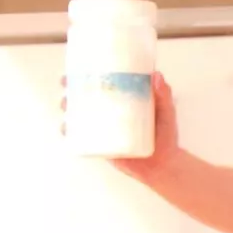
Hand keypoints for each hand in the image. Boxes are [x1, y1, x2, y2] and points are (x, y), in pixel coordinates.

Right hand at [60, 71, 181, 180]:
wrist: (163, 165)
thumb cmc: (165, 135)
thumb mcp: (166, 111)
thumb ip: (164, 95)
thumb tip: (156, 75)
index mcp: (123, 100)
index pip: (102, 84)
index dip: (86, 75)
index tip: (75, 67)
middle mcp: (110, 113)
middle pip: (85, 98)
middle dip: (70, 90)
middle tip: (67, 85)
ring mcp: (104, 129)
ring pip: (79, 117)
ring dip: (67, 109)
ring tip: (66, 104)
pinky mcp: (101, 145)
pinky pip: (81, 138)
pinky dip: (70, 133)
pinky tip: (66, 128)